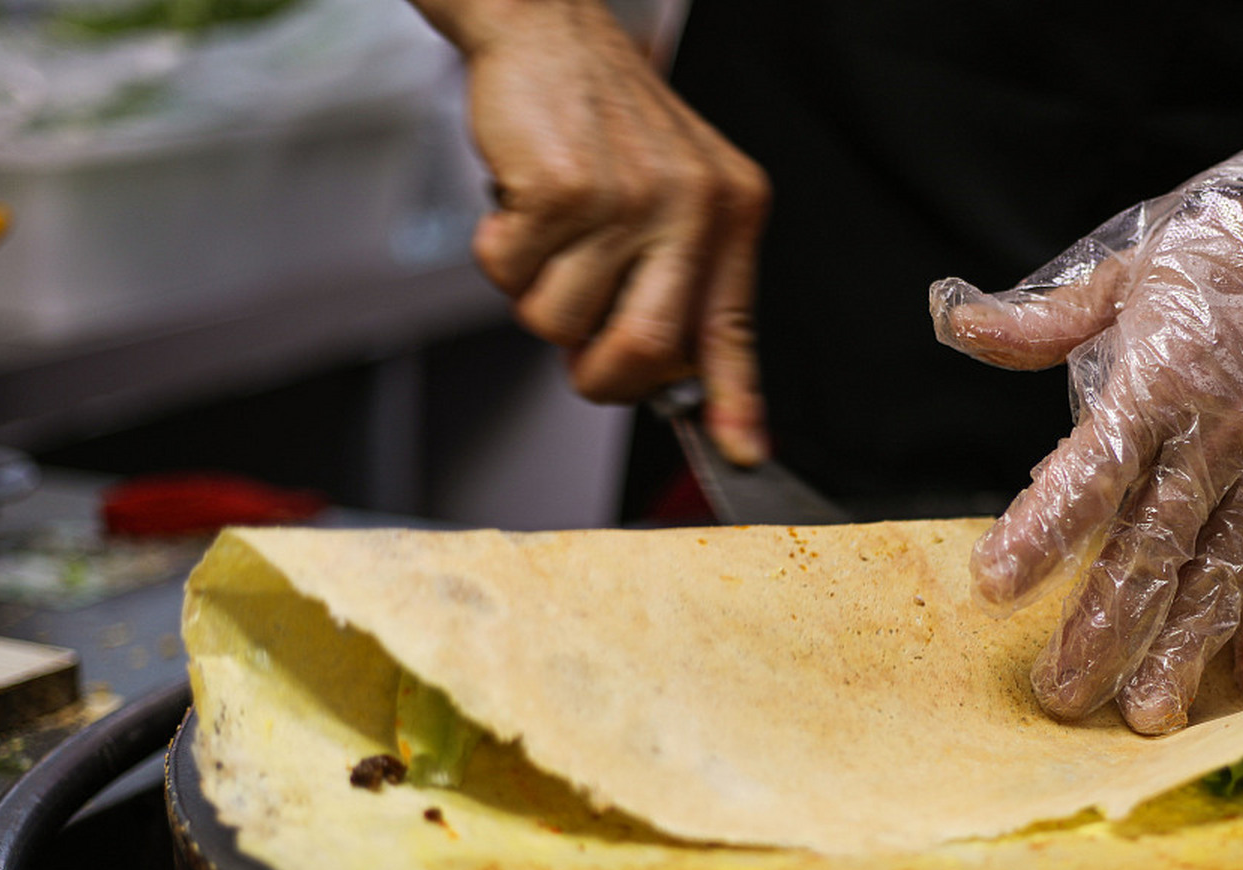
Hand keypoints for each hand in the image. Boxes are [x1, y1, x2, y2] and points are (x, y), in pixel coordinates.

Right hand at [456, 0, 770, 461]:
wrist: (549, 29)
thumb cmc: (603, 122)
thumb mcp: (675, 195)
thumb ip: (680, 282)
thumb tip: (675, 384)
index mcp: (729, 215)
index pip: (736, 330)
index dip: (737, 403)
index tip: (743, 455)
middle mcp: (690, 209)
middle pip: (646, 352)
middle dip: (601, 375)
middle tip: (582, 350)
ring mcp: (627, 200)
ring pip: (561, 323)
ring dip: (536, 293)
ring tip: (549, 231)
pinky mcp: (562, 190)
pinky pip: (512, 274)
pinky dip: (499, 250)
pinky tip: (520, 201)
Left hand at [930, 146, 1242, 734]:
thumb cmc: (1229, 253)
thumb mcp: (1126, 271)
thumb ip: (1042, 320)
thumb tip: (956, 327)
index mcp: (1158, 383)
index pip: (1091, 471)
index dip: (1042, 529)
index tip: (993, 585)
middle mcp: (1215, 440)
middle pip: (1150, 550)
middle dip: (1102, 629)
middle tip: (1061, 695)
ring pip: (1219, 576)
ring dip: (1183, 650)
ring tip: (1147, 714)